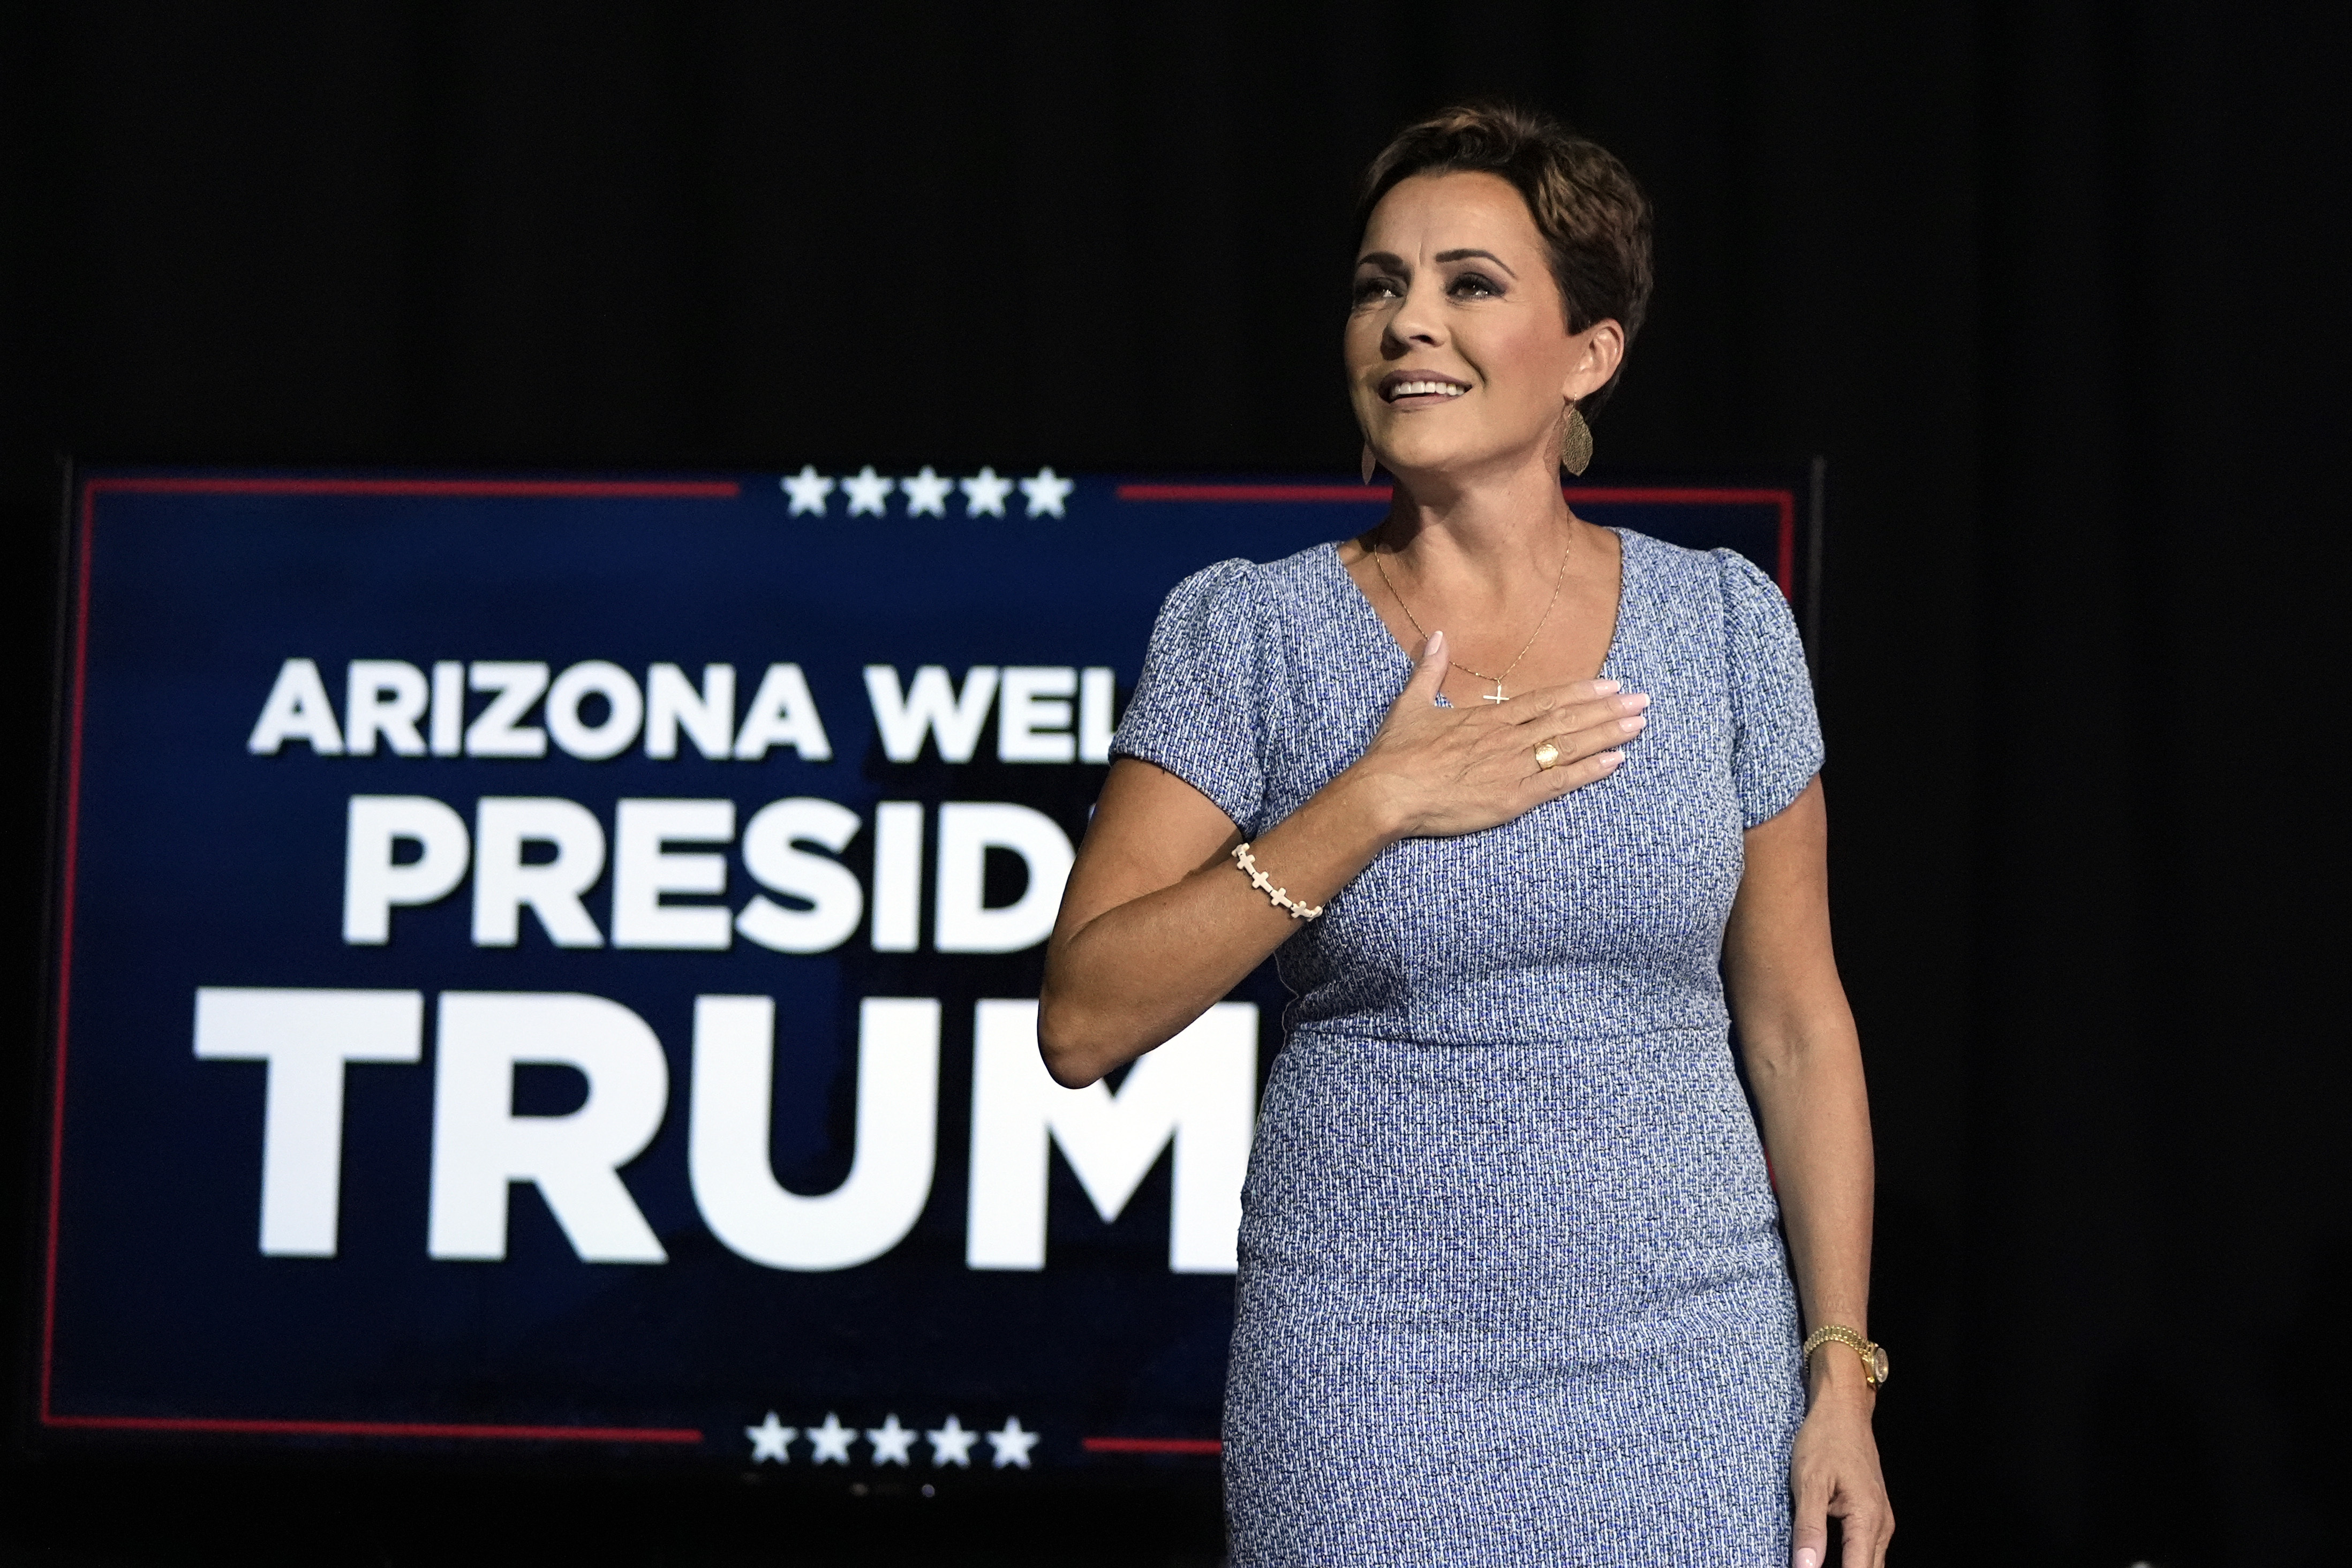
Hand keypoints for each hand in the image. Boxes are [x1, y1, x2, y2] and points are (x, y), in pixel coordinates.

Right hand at [1347, 630, 1647, 840]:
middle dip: (1607, 709)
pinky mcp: (1512, 798)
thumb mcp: (1410, 704)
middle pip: (1567, 720)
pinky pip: (1558, 782)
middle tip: (1642, 700)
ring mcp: (1513, 768)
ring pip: (1569, 746)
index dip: (1580, 692)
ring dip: (1607, 733)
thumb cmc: (1395, 753)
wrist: (1386, 792)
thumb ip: (1430, 670)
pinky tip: (1615, 761)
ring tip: (1639, 723)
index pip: (1544, 700)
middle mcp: (1507, 738)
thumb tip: (1439, 635)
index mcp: (1487, 718)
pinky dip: (1589, 770)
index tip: (1610, 683)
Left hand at [1789, 1359, 1892, 1567]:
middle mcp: (1881, 1525)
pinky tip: (1827, 1555)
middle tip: (1808, 1565)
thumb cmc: (1825, 1439)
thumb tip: (1805, 1567)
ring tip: (1814, 1561)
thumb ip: (1809, 1529)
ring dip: (1848, 1567)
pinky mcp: (1874, 1514)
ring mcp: (1880, 1520)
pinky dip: (1850, 1559)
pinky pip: (1866, 1549)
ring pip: (1869, 1562)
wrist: (1843, 1410)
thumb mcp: (1808, 1483)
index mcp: (1867, 1519)